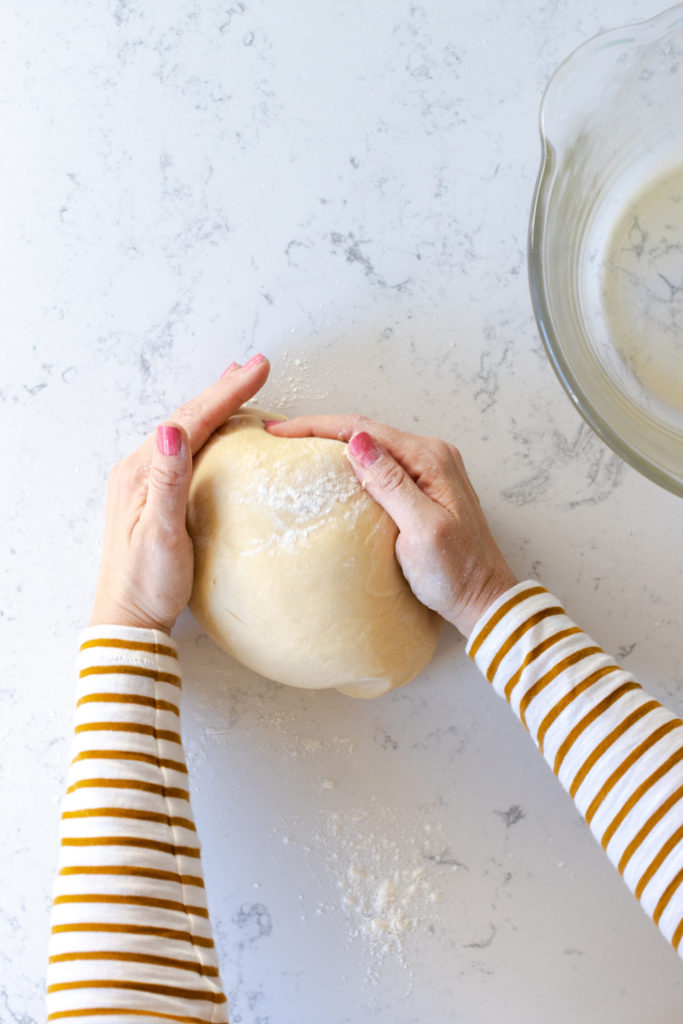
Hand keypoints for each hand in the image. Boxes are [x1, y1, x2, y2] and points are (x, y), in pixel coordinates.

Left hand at [90, 355, 269, 633]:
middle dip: (224, 389)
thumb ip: (168, 482)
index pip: (192, 420)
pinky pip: (185, 448)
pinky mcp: (152, 493)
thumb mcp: (160, 534)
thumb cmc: (148, 583)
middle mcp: (140, 468)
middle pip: (189, 416)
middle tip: (256, 365)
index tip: (257, 369)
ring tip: (237, 382)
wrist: (128, 618)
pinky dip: (206, 428)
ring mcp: (144, 480)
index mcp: (143, 472)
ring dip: (215, 404)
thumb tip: (171, 429)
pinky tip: (215, 428)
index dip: (227, 393)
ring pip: (187, 428)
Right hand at [267, 415, 516, 637]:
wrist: (483, 598)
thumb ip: (392, 484)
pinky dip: (352, 462)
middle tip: (279, 435)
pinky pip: (382, 464)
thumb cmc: (455, 572)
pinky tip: (332, 468)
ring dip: (334, 443)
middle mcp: (432, 455)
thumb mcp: (421, 530)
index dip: (317, 427)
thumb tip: (358, 443)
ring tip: (296, 445)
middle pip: (366, 431)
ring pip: (372, 445)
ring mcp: (429, 470)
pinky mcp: (424, 487)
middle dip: (320, 429)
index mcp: (430, 459)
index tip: (280, 430)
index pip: (364, 430)